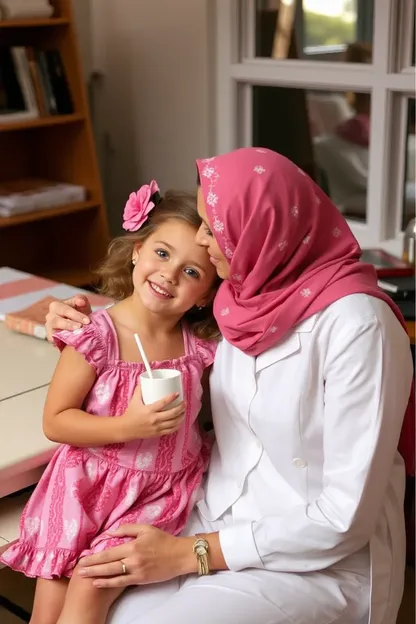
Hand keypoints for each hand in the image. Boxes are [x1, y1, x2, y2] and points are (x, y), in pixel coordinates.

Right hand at [45, 296, 91, 340]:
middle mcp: (50, 316)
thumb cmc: (78, 314)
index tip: (87, 321)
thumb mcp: (82, 305)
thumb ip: (81, 300)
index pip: (65, 309)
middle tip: (81, 327)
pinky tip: (70, 341)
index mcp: (57, 306)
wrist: (77, 326)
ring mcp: (49, 327)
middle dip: (70, 324)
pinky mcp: (50, 337)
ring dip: (66, 331)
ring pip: (55, 330)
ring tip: (76, 333)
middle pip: (58, 320)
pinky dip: (61, 340)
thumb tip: (81, 301)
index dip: (76, 315)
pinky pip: (53, 339)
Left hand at [77, 524, 195, 587]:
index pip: (109, 552)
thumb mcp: (146, 529)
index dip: (95, 556)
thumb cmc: (163, 540)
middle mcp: (133, 560)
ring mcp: (137, 572)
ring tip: (85, 577)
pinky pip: (122, 583)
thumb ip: (127, 529)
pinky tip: (100, 583)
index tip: (83, 557)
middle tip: (79, 570)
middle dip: (92, 568)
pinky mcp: (141, 579)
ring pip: (113, 576)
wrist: (179, 555)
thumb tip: (110, 532)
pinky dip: (109, 583)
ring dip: (97, 577)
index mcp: (133, 546)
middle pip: (108, 565)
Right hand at [121, 384, 184, 439]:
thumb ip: (139, 390)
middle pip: (172, 413)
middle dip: (181, 408)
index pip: (163, 403)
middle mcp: (154, 419)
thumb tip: (143, 381)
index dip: (172, 397)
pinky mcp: (157, 434)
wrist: (126, 429)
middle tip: (184, 403)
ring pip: (173, 423)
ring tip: (184, 411)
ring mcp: (157, 427)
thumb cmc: (130, 414)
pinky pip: (170, 430)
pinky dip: (177, 426)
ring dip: (181, 417)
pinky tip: (179, 422)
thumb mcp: (134, 401)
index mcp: (149, 410)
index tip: (177, 394)